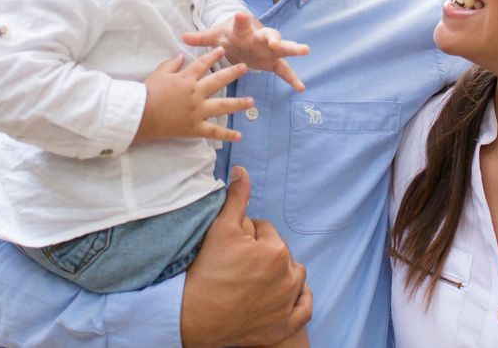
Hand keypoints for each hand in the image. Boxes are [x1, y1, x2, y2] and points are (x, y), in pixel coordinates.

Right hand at [133, 47, 254, 143]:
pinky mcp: (195, 127)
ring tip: (252, 101)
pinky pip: (213, 132)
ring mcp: (197, 111)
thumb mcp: (158, 74)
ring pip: (222, 106)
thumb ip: (171, 64)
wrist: (142, 115)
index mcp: (186, 79)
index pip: (203, 64)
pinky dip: (226, 135)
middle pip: (218, 80)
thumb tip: (182, 56)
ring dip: (238, 103)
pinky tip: (239, 135)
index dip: (213, 55)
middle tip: (246, 68)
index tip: (223, 49)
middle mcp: (196, 93)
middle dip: (233, 73)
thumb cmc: (148, 93)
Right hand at [181, 167, 311, 347]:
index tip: (233, 247)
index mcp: (276, 251)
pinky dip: (298, 302)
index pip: (266, 231)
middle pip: (281, 254)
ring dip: (283, 275)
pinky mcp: (284, 326)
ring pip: (294, 278)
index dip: (248, 235)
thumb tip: (242, 170)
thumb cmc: (207, 271)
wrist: (194, 317)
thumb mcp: (220, 229)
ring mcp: (288, 304)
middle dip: (265, 254)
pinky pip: (304, 309)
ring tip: (258, 278)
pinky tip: (288, 296)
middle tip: (241, 264)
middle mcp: (289, 277)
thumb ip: (237, 197)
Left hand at [182, 12, 307, 91]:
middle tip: (275, 41)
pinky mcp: (273, 61)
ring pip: (283, 48)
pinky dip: (292, 78)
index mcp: (244, 30)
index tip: (239, 15)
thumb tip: (183, 37)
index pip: (241, 24)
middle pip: (268, 35)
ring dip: (293, 49)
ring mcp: (269, 49)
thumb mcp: (216, 35)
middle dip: (273, 38)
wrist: (243, 37)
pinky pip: (284, 70)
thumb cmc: (230, 34)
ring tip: (305, 50)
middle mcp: (259, 37)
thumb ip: (202, 38)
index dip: (240, 20)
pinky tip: (300, 88)